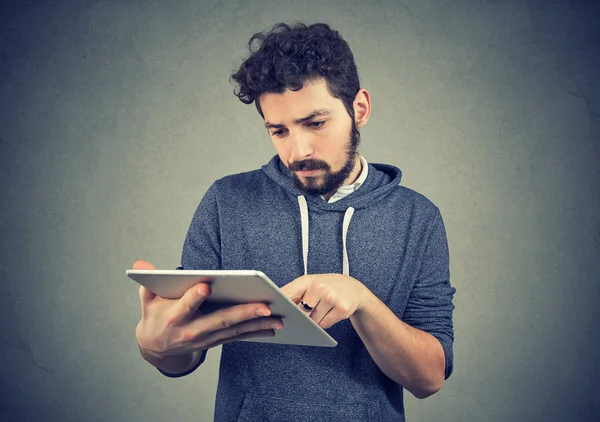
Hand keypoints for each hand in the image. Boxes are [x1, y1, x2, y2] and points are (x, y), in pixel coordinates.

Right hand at [134, 260, 282, 362]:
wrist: (156, 347)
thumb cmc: (154, 315)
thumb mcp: (146, 299)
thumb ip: (147, 281)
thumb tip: (140, 264)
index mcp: (173, 318)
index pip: (184, 306)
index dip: (193, 297)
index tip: (205, 285)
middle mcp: (192, 330)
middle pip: (220, 320)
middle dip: (243, 313)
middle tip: (264, 305)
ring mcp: (205, 338)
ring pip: (234, 330)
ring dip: (257, 324)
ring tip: (278, 317)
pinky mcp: (215, 341)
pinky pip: (238, 337)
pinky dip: (256, 332)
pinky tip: (273, 327)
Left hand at [280, 274, 368, 328]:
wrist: (353, 288)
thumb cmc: (326, 287)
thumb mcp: (310, 284)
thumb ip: (293, 294)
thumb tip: (274, 308)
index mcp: (306, 280)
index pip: (287, 293)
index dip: (277, 304)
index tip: (269, 312)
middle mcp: (318, 286)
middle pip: (300, 312)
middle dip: (299, 317)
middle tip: (298, 318)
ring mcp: (331, 297)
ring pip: (313, 321)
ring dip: (314, 321)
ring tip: (320, 310)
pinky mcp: (342, 309)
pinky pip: (325, 324)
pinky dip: (324, 323)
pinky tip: (329, 313)